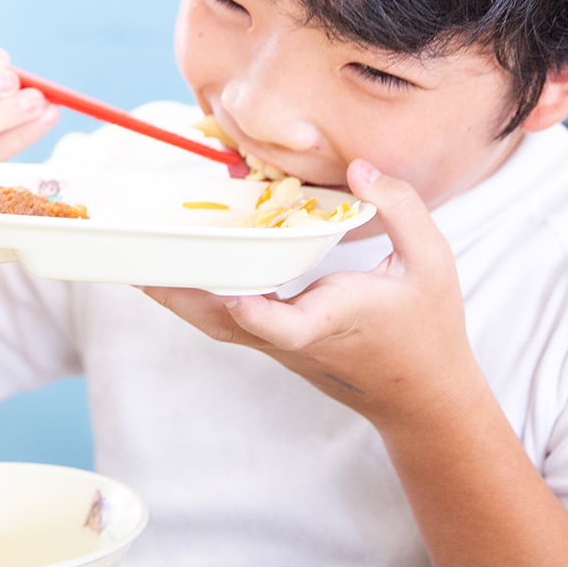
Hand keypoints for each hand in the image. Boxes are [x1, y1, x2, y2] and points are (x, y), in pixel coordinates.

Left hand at [145, 161, 487, 433]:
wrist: (421, 400)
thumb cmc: (429, 328)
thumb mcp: (433, 262)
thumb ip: (400, 209)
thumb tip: (360, 167)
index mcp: (338, 317)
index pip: (292, 325)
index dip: (262, 316)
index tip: (239, 301)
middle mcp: (300, 337)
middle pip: (228, 326)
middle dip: (181, 297)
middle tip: (134, 266)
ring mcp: (284, 346)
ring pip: (219, 327)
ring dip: (178, 297)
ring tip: (136, 263)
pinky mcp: (279, 346)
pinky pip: (229, 323)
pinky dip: (198, 299)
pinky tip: (177, 269)